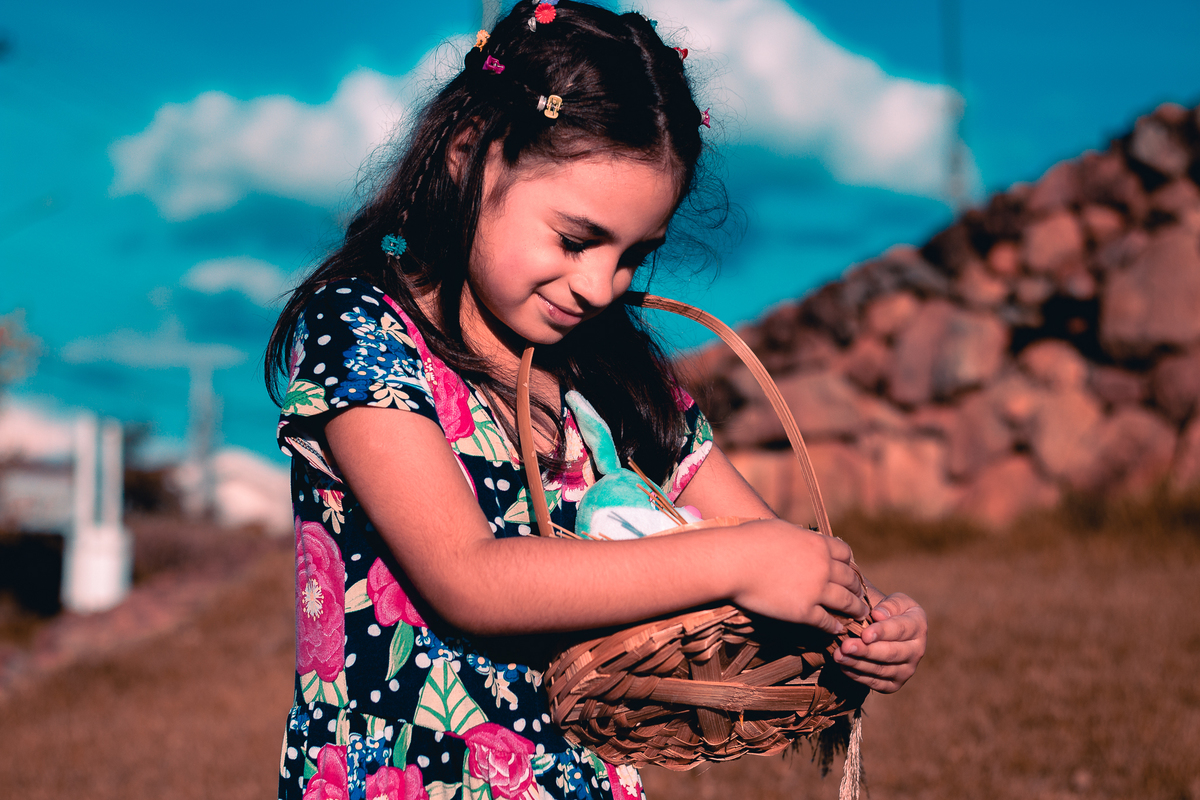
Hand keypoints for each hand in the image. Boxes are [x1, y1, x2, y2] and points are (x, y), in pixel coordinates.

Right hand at [728, 520, 869, 633]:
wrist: (733, 561)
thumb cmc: (749, 540)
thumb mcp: (780, 529)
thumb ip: (797, 537)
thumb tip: (798, 535)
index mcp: (818, 544)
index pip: (846, 554)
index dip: (850, 564)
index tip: (850, 571)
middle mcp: (823, 567)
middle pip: (850, 579)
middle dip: (857, 588)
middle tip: (859, 595)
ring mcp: (816, 590)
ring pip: (846, 602)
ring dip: (855, 610)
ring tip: (859, 615)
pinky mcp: (804, 611)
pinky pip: (827, 621)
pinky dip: (835, 626)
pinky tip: (837, 630)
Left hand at [832, 592, 926, 692]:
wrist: (888, 629)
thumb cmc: (889, 610)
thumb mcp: (893, 600)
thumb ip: (889, 605)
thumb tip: (879, 615)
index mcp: (918, 626)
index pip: (900, 630)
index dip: (882, 632)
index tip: (865, 634)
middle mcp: (917, 651)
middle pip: (891, 653)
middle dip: (866, 650)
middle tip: (846, 646)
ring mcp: (907, 670)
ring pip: (881, 670)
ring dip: (858, 664)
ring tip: (839, 655)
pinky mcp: (894, 684)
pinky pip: (876, 683)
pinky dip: (858, 676)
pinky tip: (844, 666)